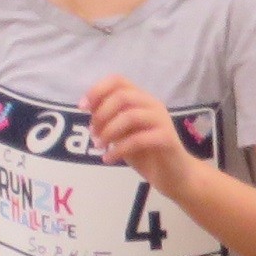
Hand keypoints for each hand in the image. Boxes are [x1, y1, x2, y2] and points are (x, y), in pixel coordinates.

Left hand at [81, 75, 202, 200]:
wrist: (173, 175)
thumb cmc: (145, 152)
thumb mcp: (121, 133)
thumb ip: (108, 118)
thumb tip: (88, 107)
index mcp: (141, 99)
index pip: (118, 80)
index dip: (97, 90)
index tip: (82, 107)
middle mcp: (153, 104)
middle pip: (122, 96)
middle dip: (101, 114)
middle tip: (93, 133)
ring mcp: (161, 120)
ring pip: (130, 116)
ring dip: (108, 131)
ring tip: (99, 146)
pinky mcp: (166, 139)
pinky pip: (138, 139)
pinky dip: (118, 150)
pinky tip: (108, 159)